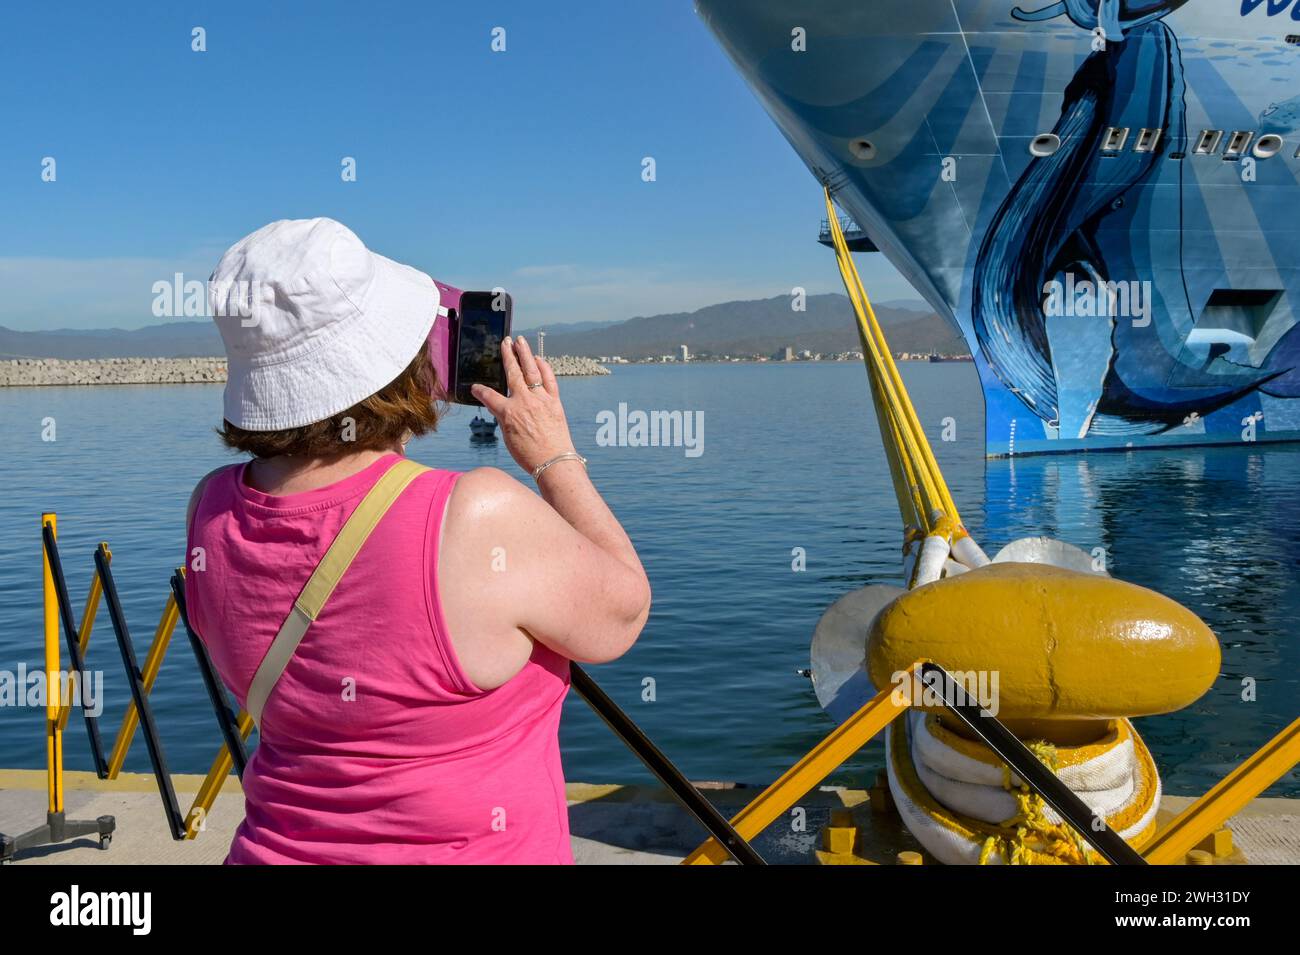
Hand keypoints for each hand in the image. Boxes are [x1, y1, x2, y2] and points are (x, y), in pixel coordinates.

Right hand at [471, 335, 576, 475]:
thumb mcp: (508, 438)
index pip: (489, 397)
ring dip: (525, 353)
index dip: (480, 391)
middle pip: (512, 373)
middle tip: (505, 342)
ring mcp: (540, 400)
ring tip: (520, 341)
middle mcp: (524, 402)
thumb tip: (500, 407)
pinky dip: (544, 368)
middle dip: (507, 355)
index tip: (475, 388)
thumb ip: (503, 418)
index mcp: (508, 413)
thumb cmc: (530, 454)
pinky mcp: (554, 401)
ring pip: (531, 370)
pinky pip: (549, 379)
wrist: (554, 461)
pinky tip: (539, 359)